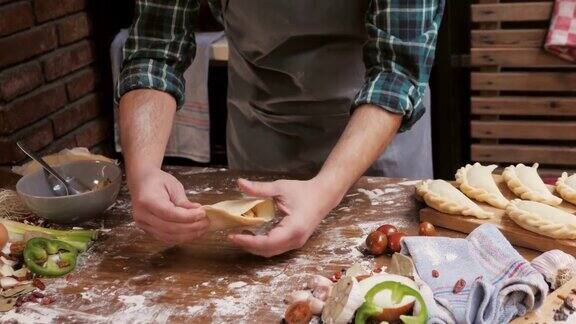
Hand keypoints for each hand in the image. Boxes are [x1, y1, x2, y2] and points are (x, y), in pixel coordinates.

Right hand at [128, 167, 208, 243]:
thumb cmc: (158, 181)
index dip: (188, 216)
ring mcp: (143, 225)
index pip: (169, 213)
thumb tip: (198, 212)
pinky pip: (166, 238)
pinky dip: (181, 237)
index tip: (203, 213)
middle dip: (191, 227)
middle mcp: (142, 215)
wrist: (142, 182)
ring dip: (188, 235)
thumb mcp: (173, 185)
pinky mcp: (148, 231)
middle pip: (169, 228)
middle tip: (206, 222)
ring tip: (202, 228)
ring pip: (168, 237)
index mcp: (147, 200)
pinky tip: (193, 232)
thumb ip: (184, 201)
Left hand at [228, 178, 343, 256]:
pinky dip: (263, 245)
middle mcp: (295, 240)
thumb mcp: (280, 188)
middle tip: (233, 236)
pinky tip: (253, 236)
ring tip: (240, 236)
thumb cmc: (303, 191)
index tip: (233, 236)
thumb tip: (239, 183)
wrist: (324, 195)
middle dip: (248, 246)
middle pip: (268, 251)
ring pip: (272, 252)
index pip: (267, 242)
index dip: (248, 242)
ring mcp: (296, 243)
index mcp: (293, 228)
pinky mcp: (295, 242)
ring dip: (255, 247)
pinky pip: (276, 248)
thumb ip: (259, 188)